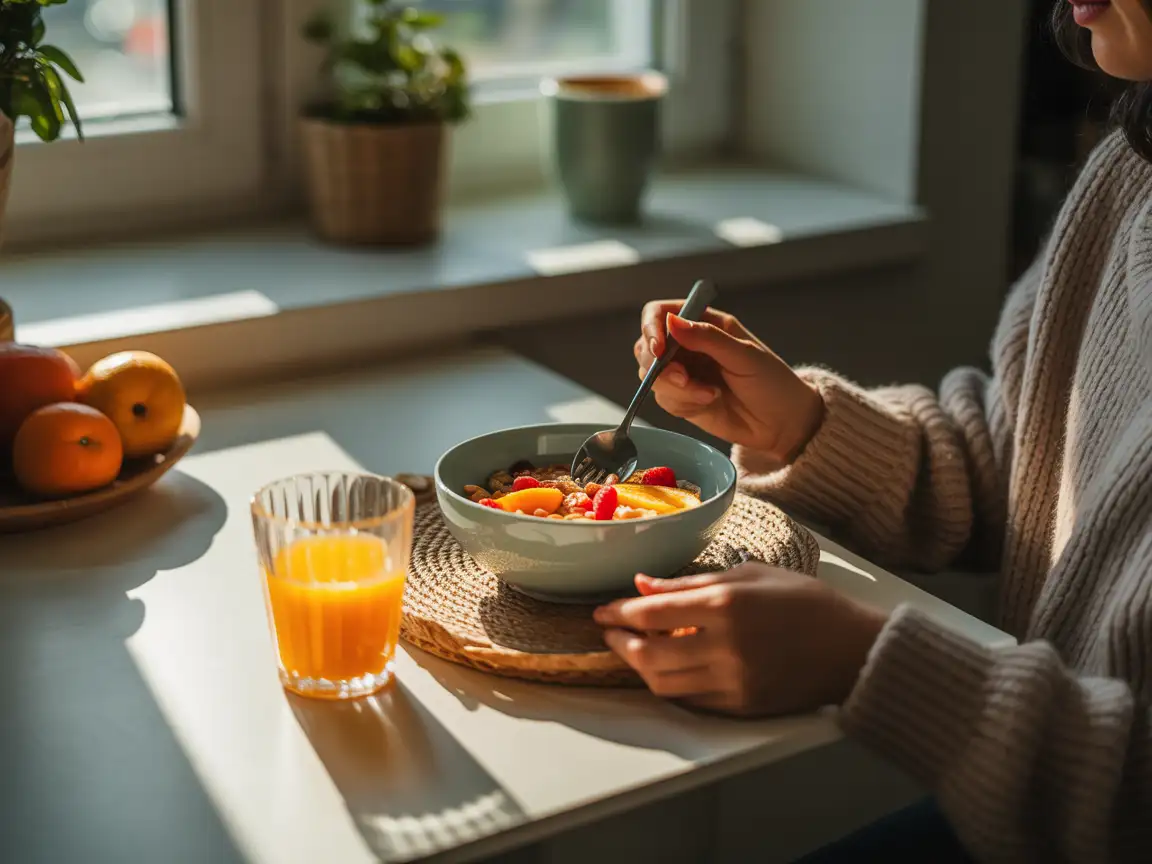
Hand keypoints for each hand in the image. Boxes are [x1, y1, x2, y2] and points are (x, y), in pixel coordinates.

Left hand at [595, 564, 887, 716]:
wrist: (853, 649)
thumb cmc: (805, 602)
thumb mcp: (749, 575)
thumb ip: (691, 582)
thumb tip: (643, 583)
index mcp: (726, 606)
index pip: (652, 613)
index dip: (619, 613)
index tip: (602, 610)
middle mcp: (725, 647)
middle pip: (648, 654)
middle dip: (620, 642)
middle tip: (610, 632)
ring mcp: (733, 681)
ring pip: (663, 683)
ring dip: (639, 667)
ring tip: (633, 649)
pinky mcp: (741, 706)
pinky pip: (689, 700)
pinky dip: (669, 684)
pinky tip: (665, 667)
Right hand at [634, 301, 823, 465]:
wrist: (783, 424)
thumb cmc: (772, 382)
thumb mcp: (745, 355)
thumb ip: (708, 338)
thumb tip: (671, 321)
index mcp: (704, 323)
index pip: (659, 314)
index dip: (651, 328)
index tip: (658, 350)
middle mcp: (688, 345)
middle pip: (646, 346)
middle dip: (658, 366)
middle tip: (684, 379)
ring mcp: (684, 373)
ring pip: (652, 376)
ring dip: (675, 388)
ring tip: (707, 395)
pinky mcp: (683, 399)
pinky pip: (664, 399)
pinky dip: (682, 403)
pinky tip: (708, 403)